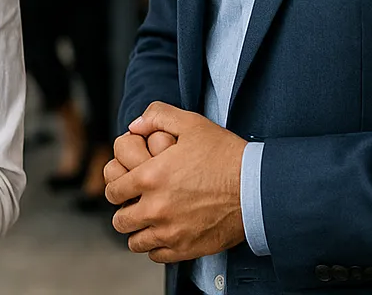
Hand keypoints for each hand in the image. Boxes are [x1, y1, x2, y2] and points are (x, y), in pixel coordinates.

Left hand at [104, 102, 246, 263]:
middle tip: (135, 205)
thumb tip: (134, 126)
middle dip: (124, 210)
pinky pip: (157, 255)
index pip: (114, 190)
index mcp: (150, 177)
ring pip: (135, 242)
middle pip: (120, 220)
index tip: (126, 186)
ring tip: (148, 222)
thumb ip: (157, 116)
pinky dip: (156, 247)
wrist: (257, 187)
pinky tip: (165, 234)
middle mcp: (155, 208)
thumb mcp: (191, 123)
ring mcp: (171, 231)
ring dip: (138, 231)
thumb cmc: (226, 155)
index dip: (118, 186)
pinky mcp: (187, 248)